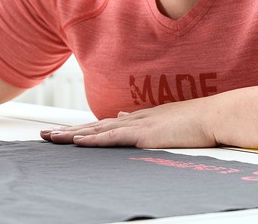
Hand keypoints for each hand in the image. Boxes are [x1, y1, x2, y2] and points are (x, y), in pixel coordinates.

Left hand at [41, 98, 218, 148]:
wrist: (214, 116)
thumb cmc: (195, 120)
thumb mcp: (162, 119)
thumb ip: (140, 119)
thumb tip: (121, 116)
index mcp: (136, 118)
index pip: (101, 125)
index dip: (81, 129)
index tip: (62, 131)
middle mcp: (131, 119)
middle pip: (92, 126)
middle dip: (66, 131)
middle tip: (44, 134)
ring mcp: (136, 126)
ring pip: (96, 131)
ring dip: (71, 135)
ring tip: (50, 137)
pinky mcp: (143, 135)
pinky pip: (112, 138)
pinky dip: (93, 140)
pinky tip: (77, 142)